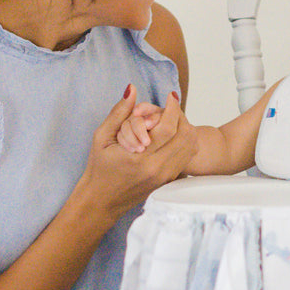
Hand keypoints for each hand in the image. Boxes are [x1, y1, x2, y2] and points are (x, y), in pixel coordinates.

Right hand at [81, 86, 196, 220]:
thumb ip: (119, 112)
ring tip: (172, 118)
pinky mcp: (169, 181)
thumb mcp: (102, 137)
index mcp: (141, 159)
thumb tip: (131, 89)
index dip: (173, 108)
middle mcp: (158, 169)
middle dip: (181, 116)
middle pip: (185, 136)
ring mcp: (166, 177)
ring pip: (190, 147)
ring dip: (185, 128)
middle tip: (172, 107)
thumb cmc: (99, 169)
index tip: (171, 96)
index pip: (169, 128)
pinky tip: (171, 134)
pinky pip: (186, 157)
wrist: (102, 200)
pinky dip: (184, 142)